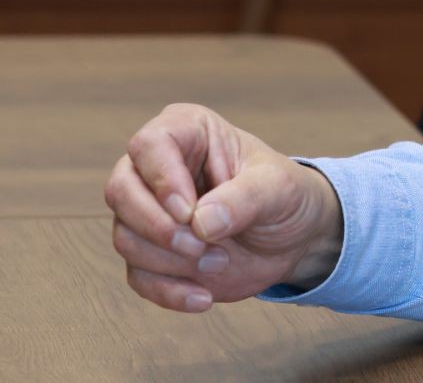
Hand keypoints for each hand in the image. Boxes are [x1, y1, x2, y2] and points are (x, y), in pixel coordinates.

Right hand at [103, 102, 343, 312]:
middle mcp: (156, 168)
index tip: (190, 212)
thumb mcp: (278, 188)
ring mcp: (148, 211)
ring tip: (221, 261)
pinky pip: (137, 276)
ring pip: (126, 237)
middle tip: (203, 246)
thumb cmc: (286, 195)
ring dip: (173, 260)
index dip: (162, 181)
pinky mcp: (151, 253)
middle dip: (161, 228)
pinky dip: (169, 291)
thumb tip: (200, 224)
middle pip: (121, 192)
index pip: (149, 146)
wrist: (294, 236)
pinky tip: (204, 297)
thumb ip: (244, 198)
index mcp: (187, 131)